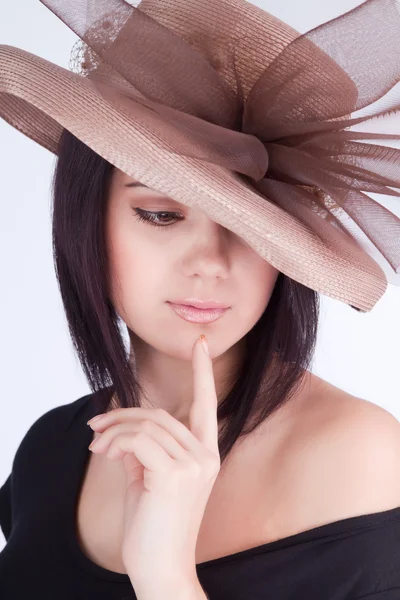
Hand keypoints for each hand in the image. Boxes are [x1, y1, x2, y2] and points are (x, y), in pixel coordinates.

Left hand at [87, 334, 220, 583]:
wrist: (160, 569)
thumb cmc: (153, 526)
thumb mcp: (147, 478)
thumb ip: (142, 448)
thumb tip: (123, 428)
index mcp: (206, 454)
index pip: (207, 404)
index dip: (202, 372)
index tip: (200, 344)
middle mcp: (206, 454)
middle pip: (159, 414)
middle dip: (122, 417)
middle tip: (94, 430)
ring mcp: (195, 463)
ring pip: (147, 424)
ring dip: (114, 430)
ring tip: (96, 445)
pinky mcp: (176, 474)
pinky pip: (139, 440)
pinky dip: (116, 441)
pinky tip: (104, 454)